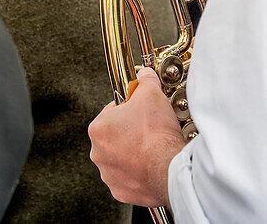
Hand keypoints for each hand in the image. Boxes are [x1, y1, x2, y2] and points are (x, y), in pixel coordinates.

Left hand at [88, 67, 186, 207]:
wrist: (169, 168)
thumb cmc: (156, 133)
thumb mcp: (151, 93)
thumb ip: (145, 81)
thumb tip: (144, 74)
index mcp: (98, 129)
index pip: (112, 112)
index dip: (129, 108)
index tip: (141, 110)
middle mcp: (98, 153)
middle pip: (116, 137)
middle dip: (130, 132)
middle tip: (150, 130)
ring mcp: (109, 174)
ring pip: (121, 159)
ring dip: (134, 154)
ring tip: (153, 149)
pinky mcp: (122, 191)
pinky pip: (130, 179)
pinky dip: (140, 174)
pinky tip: (152, 166)